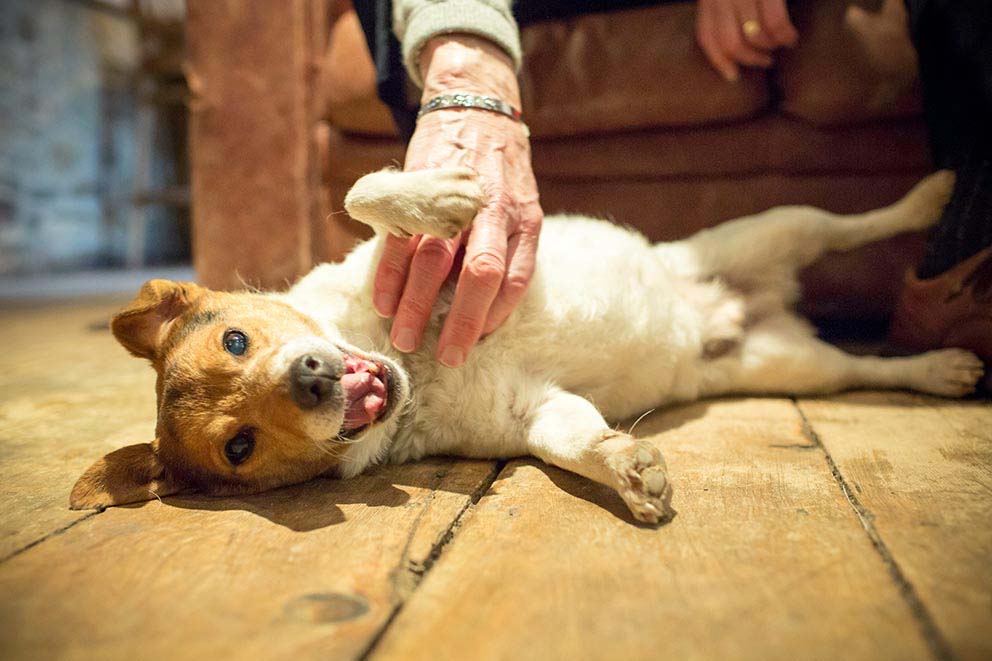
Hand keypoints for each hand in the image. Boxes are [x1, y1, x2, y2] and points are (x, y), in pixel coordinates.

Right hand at [373, 35, 542, 367]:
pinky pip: (402, 238)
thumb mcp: (523, 206)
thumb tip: (488, 311)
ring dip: (417, 305)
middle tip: (445, 357)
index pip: (515, 280)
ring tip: (405, 339)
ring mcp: (452, 198)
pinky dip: (391, 275)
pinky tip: (385, 303)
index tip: (474, 345)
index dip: (494, 317)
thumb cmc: (500, 174)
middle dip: (461, 321)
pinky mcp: (419, 191)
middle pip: (479, 273)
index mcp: (524, 220)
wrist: (474, 109)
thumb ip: (510, 250)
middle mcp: (492, 211)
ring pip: (434, 260)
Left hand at [695, 0, 798, 80]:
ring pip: (753, 36)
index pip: (707, 36)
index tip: (733, 76)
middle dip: (750, 59)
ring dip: (770, 47)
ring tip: (779, 44)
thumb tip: (734, 55)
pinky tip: (791, 39)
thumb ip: (727, 14)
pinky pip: (775, 23)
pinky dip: (785, 36)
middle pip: (730, 43)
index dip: (719, 61)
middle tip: (765, 61)